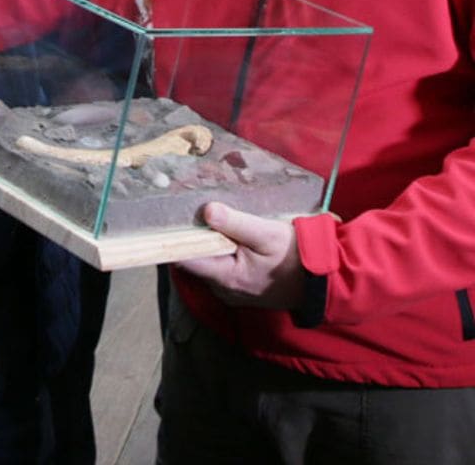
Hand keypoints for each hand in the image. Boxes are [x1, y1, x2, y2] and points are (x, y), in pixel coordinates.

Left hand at [175, 202, 305, 309]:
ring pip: (207, 261)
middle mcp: (223, 289)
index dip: (176, 236)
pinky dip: (220, 249)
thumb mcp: (267, 233)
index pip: (184, 258)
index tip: (174, 214)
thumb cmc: (296, 256)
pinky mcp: (240, 286)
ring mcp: (231, 290)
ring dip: (208, 241)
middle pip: (194, 259)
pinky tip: (228, 232)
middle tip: (195, 208)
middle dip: (194, 235)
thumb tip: (207, 211)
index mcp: (225, 278)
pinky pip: (220, 265)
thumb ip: (236, 223)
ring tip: (211, 217)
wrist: (325, 280)